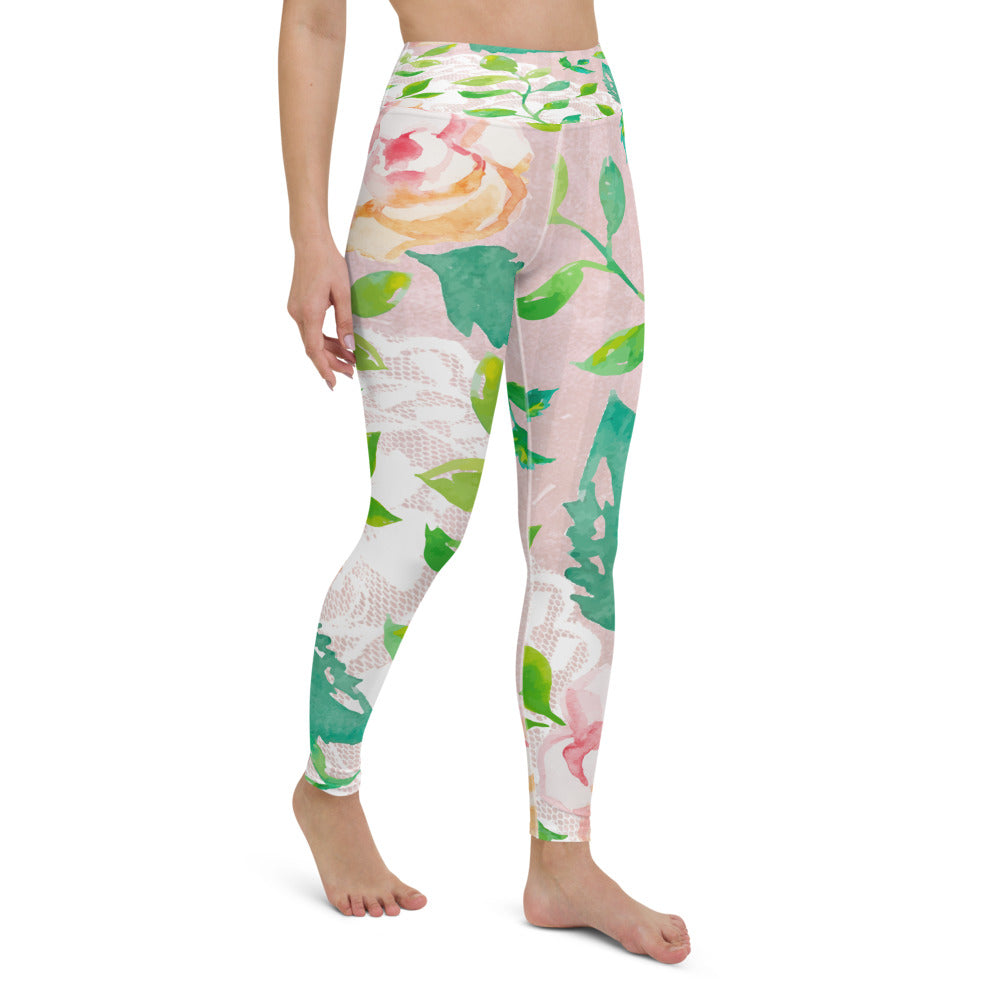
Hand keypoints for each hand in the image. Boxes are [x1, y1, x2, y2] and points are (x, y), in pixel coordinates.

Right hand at [287, 234, 356, 389]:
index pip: (314, 349)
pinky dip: (324, 339)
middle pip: (313, 348)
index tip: (333, 384)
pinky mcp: (298, 306)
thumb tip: (350, 346)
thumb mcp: (343, 292)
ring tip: (350, 361)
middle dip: (332, 363)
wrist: (310, 243)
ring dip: (330, 351)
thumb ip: (345, 321)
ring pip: (312, 339)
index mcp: (309, 312)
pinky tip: (339, 344)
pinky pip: (311, 329)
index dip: (324, 368)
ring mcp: (296, 310)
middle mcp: (298, 314)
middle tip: (352, 373)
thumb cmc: (329, 263)